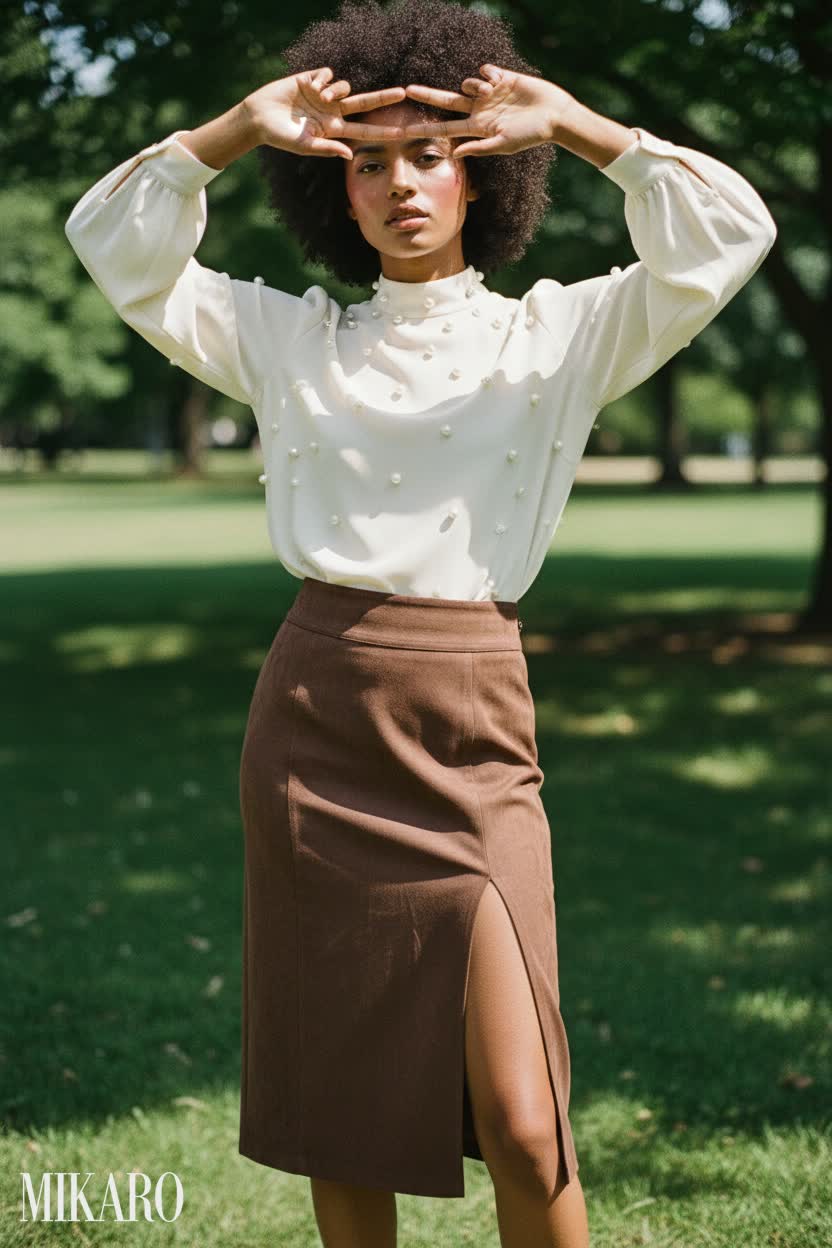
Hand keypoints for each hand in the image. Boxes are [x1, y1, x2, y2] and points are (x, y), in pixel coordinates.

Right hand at [243, 67, 406, 159]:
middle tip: (404, 93)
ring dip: (335, 90)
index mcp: (333, 130)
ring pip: (345, 87)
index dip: (382, 131)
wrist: (259, 116)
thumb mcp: (304, 146)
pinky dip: (321, 79)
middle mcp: (332, 112)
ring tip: (316, 96)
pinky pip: (328, 74)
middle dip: (383, 98)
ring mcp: (324, 95)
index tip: (401, 132)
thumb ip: (327, 149)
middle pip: (365, 104)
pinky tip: (309, 86)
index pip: (363, 131)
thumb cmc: (280, 136)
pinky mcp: (313, 79)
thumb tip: (350, 153)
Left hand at [401, 65, 575, 156]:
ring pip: (467, 83)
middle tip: (407, 90)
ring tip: (493, 92)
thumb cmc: (530, 135)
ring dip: (475, 86)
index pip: (445, 128)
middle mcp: (479, 110)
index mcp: (477, 128)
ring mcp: (489, 94)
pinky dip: (488, 74)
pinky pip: (484, 70)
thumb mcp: (503, 144)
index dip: (426, 128)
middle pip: (446, 102)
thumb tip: (456, 152)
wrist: (553, 115)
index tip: (405, 131)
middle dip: (428, 96)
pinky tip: (501, 81)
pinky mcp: (500, 78)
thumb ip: (479, 147)